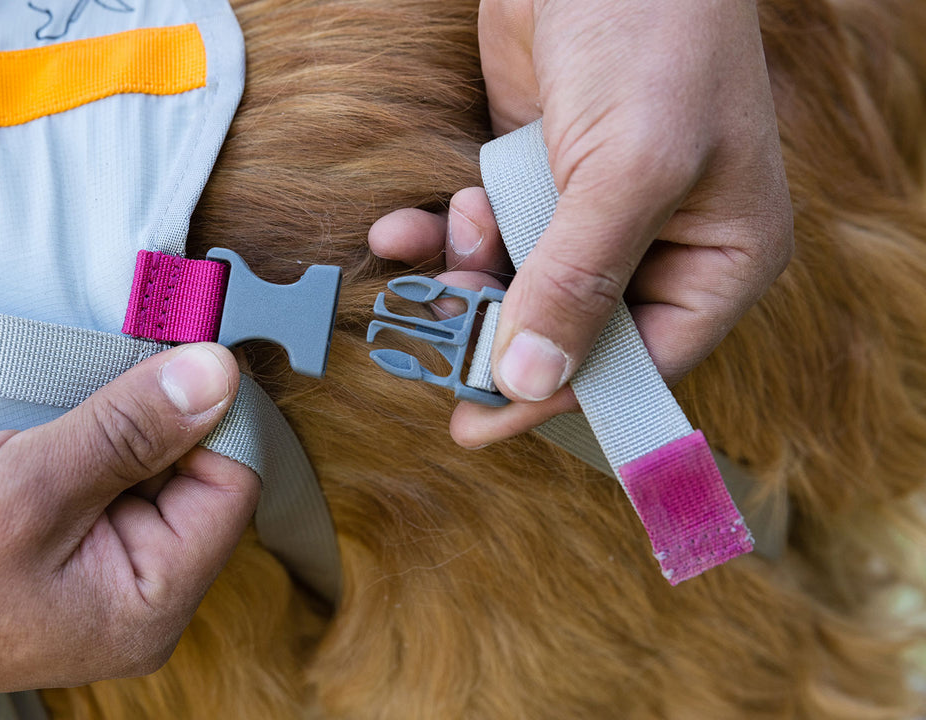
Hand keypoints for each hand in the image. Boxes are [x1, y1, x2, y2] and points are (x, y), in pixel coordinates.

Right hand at [0, 343, 256, 713]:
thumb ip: (131, 429)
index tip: (199, 333)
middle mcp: (126, 590)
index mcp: (146, 604)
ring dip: (126, 404)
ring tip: (111, 346)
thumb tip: (218, 372)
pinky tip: (72, 379)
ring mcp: (81, 562)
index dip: (222, 409)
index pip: (230, 487)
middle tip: (156, 322)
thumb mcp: (28, 486)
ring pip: (140, 462)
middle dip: (174, 401)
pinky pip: (92, 464)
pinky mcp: (40, 531)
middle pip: (191, 474)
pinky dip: (87, 418)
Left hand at [369, 0, 792, 447]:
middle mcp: (657, 243)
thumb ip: (580, 278)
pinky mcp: (534, 174)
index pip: (638, 363)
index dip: (557, 399)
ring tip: (443, 233)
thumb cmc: (655, 35)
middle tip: (429, 337)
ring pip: (514, 285)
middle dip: (495, 329)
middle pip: (567, 331)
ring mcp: (590, 209)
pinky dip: (441, 231)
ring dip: (463, 273)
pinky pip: (483, 230)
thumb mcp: (630, 166)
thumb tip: (530, 380)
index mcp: (718, 257)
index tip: (476, 426)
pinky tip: (404, 223)